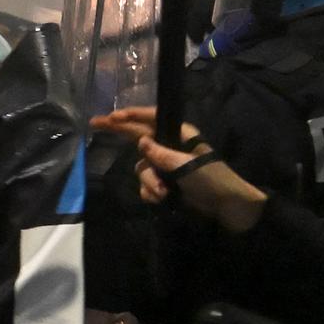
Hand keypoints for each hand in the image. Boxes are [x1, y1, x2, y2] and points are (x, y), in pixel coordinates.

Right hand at [92, 108, 266, 230]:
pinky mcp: (166, 184)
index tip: (111, 115)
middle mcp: (170, 146)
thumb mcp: (187, 166)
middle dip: (120, 135)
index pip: (151, 118)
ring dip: (149, 182)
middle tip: (94, 124)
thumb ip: (162, 154)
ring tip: (163, 193)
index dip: (130, 115)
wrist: (228, 207)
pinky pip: (147, 185)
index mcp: (180, 134)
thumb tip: (141, 142)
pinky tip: (161, 200)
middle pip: (138, 138)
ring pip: (142, 168)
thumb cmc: (213, 180)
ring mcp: (167, 166)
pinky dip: (151, 193)